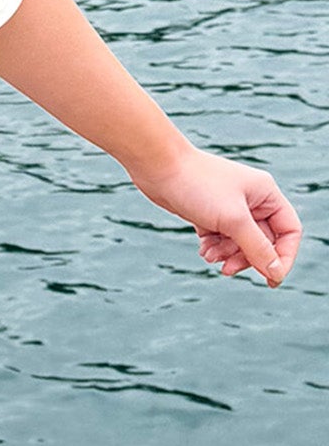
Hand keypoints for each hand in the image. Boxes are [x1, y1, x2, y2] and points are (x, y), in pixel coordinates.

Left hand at [126, 140, 301, 287]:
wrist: (157, 166)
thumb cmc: (197, 186)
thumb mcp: (232, 220)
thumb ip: (257, 248)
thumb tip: (276, 273)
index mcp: (266, 194)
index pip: (289, 232)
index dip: (284, 257)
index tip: (271, 279)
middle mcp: (251, 200)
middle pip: (263, 242)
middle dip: (246, 258)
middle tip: (227, 269)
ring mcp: (229, 207)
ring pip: (240, 243)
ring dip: (227, 254)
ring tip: (209, 256)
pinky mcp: (208, 213)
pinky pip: (220, 239)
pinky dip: (214, 248)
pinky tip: (203, 250)